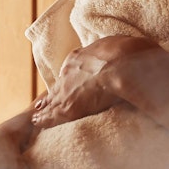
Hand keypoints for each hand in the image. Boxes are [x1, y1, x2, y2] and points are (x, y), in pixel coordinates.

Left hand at [31, 35, 158, 128]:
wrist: (123, 63)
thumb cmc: (128, 53)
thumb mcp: (122, 46)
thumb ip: (119, 52)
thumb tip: (132, 52)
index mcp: (80, 57)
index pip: (70, 70)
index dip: (68, 79)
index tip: (65, 84)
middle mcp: (69, 72)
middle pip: (58, 86)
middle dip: (52, 95)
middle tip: (42, 103)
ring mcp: (67, 90)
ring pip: (51, 101)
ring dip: (45, 109)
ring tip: (37, 116)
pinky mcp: (67, 108)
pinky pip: (50, 115)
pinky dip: (44, 119)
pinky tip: (38, 122)